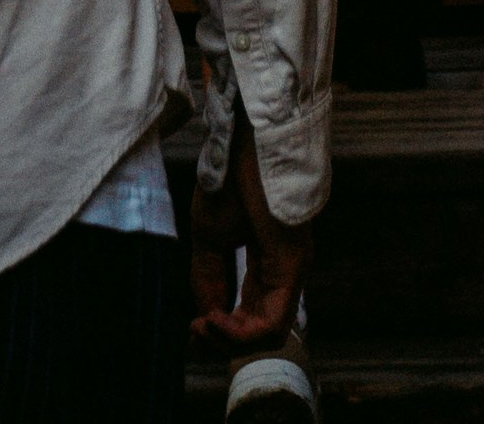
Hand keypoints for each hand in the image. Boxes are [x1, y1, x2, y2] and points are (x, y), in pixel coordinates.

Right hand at [189, 126, 316, 352]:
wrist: (242, 142)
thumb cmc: (230, 180)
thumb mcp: (210, 238)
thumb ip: (209, 279)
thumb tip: (208, 317)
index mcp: (266, 263)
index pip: (250, 315)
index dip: (220, 330)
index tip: (192, 327)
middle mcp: (282, 271)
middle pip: (259, 331)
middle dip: (222, 341)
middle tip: (195, 331)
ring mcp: (290, 270)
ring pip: (268, 335)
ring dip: (230, 340)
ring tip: (205, 322)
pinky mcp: (291, 267)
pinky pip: (273, 324)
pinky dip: (241, 333)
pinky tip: (215, 318)